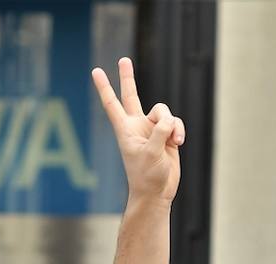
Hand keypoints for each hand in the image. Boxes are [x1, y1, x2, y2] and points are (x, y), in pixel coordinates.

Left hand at [92, 58, 183, 204]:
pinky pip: (176, 122)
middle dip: (128, 77)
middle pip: (132, 95)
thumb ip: (159, 131)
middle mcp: (137, 126)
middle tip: (123, 59)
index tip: (96, 71)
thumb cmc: (147, 176)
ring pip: (164, 111)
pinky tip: (179, 143)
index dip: (104, 87)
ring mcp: (152, 130)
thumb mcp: (151, 152)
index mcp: (125, 130)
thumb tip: (168, 120)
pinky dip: (179, 130)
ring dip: (171, 124)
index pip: (112, 104)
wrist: (157, 192)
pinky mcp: (166, 135)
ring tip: (173, 141)